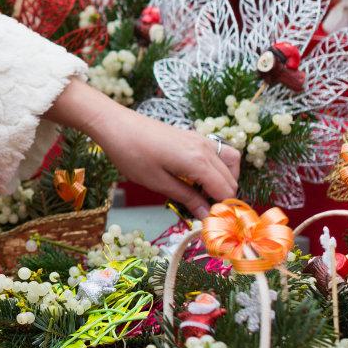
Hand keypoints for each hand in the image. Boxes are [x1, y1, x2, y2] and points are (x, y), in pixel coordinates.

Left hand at [96, 107, 239, 217]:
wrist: (116, 125)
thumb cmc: (132, 154)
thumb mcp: (157, 183)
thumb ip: (186, 198)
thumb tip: (207, 215)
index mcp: (198, 162)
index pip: (226, 191)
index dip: (221, 209)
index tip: (210, 222)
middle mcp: (205, 148)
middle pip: (230, 179)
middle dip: (223, 198)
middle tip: (203, 211)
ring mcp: (201, 139)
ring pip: (231, 162)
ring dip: (224, 181)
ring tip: (204, 194)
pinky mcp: (193, 136)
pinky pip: (218, 152)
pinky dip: (217, 167)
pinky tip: (198, 177)